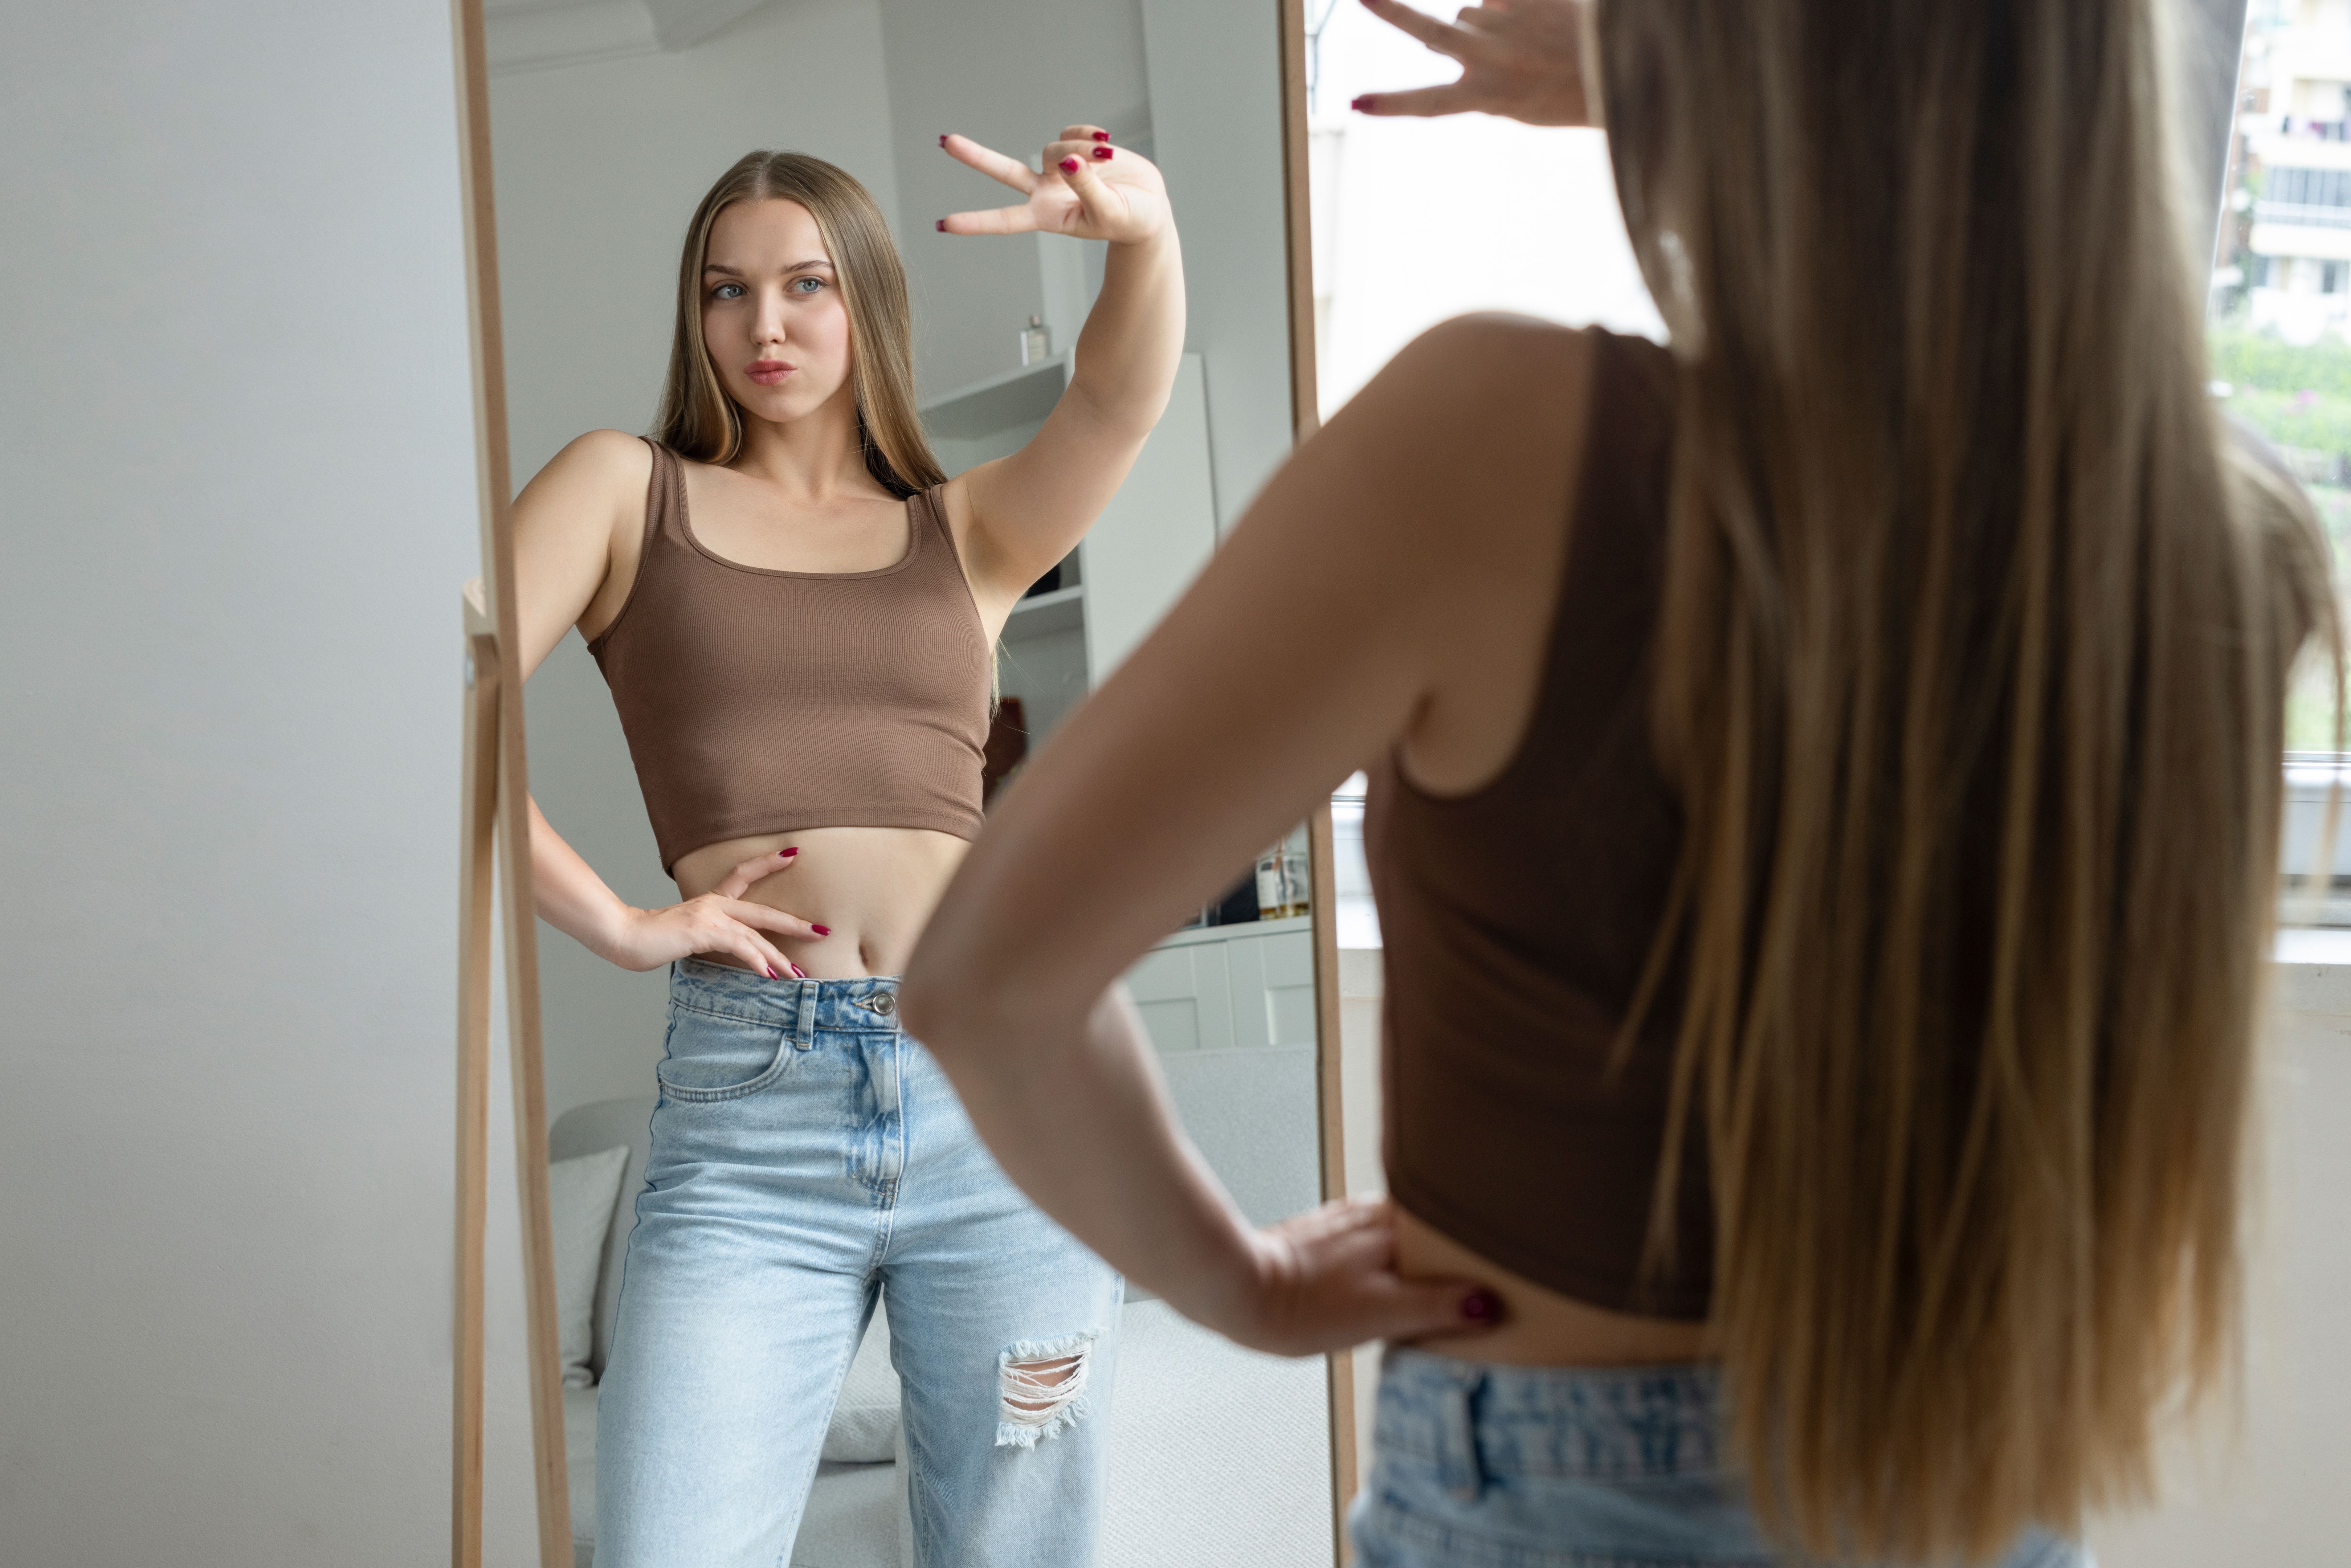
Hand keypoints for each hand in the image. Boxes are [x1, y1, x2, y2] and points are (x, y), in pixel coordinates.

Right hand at [599, 846, 825, 977]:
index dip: (767, 863)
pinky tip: (770, 974)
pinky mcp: (704, 931)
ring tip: (798, 973)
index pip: (742, 875)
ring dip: (779, 957)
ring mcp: (709, 916)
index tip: (792, 853)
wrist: (623, 936)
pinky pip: (739, 946)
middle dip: (795, 924)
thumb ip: (708, 938)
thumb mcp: (686, 935)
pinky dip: (756, 961)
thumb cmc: (651, 939)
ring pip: (755, 935)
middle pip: (763, 911)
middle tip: (822, 930)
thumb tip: (729, 951)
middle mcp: (714, 904)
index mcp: (710, 901)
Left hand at [936, 125, 1171, 247]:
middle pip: (1004, 171)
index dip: (975, 222)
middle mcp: (1046, 191)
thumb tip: (1067, 160)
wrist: (1150, 206)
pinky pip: (1073, 131)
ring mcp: (1059, 168)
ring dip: (1082, 148)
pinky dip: (1089, 135)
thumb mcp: (1109, 212)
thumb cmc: (1130, 220)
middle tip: (945, 142)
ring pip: (1055, 146)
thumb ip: (1086, 187)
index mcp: (1048, 216)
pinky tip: (1108, 145)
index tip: (943, 225)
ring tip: (1108, 156)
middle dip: (976, 156)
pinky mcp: (1075, 147)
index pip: (1006, 220)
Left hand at [1208, 1196, 1502, 1356]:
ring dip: (1414, 1242)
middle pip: (1429, 1224)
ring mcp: (1344, 1221)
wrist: (1237, 1293)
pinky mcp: (1319, 1232)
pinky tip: (1380, 1266)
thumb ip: (1436, 1306)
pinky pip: (1366, 1232)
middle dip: (1449, 1241)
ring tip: (1432, 1268)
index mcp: (1394, 1229)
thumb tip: (1488, 1304)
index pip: (1453, 1226)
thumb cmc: (1306, 1308)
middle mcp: (1373, 1215)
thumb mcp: (1382, 1314)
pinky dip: (1381, 1246)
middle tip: (1474, 1265)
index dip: (1476, 1243)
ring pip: (1397, 1225)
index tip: (1500, 1258)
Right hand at [1353, 0, 1594, 127]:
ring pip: (1469, 12)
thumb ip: (1475, 77)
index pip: (1429, 104)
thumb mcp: (1516, 104)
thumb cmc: (1566, 94)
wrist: (1624, 64)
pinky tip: (1534, 20)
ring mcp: (1509, 22)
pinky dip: (1507, 7)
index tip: (1355, 106)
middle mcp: (1493, 57)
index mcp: (1489, 96)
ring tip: (1522, 40)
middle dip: (1390, 12)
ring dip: (1482, 23)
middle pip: (1429, 31)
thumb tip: (1437, 36)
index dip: (1390, 105)